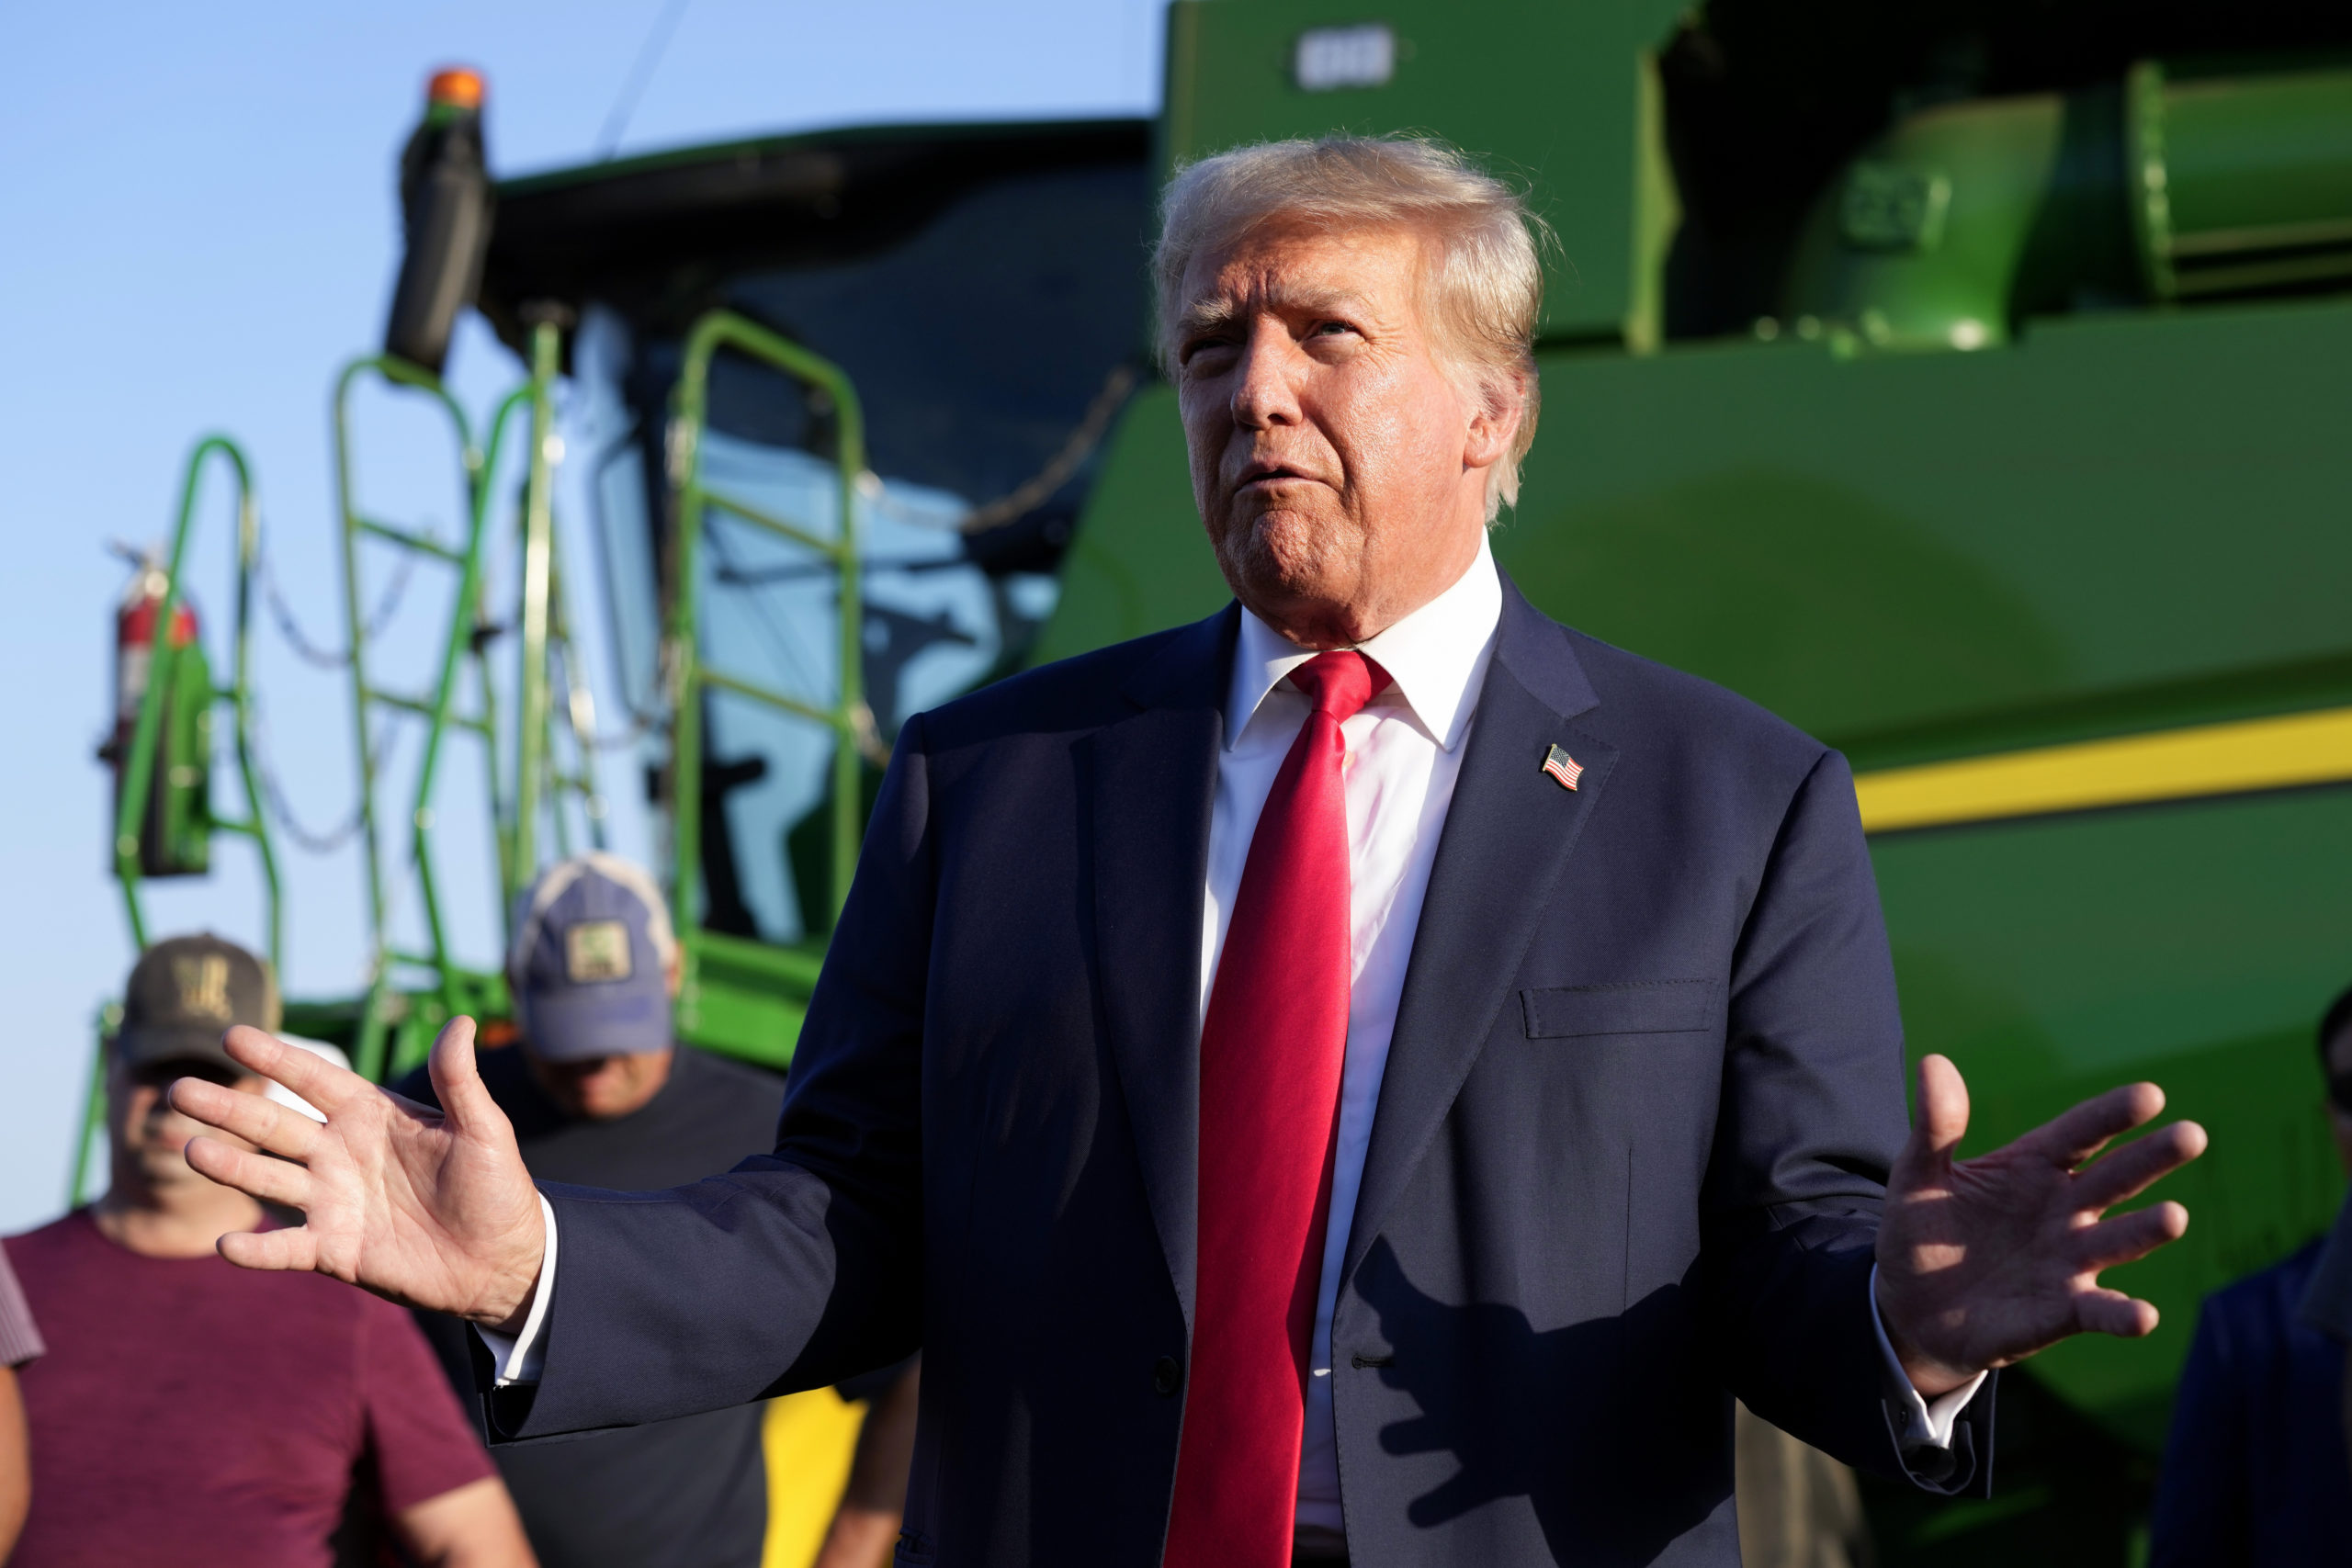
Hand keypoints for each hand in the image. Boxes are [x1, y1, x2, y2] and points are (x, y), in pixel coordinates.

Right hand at [170, 1017, 545, 1328]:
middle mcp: (342, 1154)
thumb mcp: (483, 1129)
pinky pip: (287, 1248)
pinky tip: (227, 1244)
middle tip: (180, 1090)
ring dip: (230, 1166)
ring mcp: (334, 1202)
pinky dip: (257, 1249)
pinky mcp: (335, 1249)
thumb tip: (463, 1021)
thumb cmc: (497, 1187)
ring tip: (190, 1149)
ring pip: (269, 1178)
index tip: (233, 1036)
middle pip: (275, 1125)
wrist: (501, 1259)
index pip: (316, 1079)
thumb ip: (460, 1081)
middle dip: (229, 1108)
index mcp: (372, 1116)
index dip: (276, 1058)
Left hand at [1874, 1053, 2207, 1396]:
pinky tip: (2143, 1315)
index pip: (2079, 1133)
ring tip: (2174, 1216)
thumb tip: (1932, 1062)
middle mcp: (2064, 1210)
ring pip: (2118, 1240)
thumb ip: (1935, 1126)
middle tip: (2191, 1135)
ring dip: (2146, 1229)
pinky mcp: (2061, 1311)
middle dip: (2152, 1157)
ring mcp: (2068, 1261)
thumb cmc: (1921, 1232)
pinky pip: (2098, 1312)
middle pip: (2116, 1178)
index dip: (2112, 1115)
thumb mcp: (1918, 1176)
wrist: (1910, 1307)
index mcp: (2033, 1167)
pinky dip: (2122, 1314)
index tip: (2151, 1095)